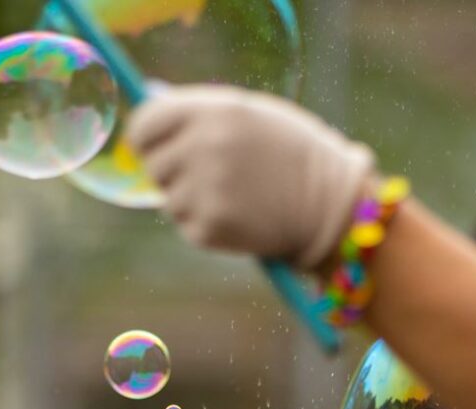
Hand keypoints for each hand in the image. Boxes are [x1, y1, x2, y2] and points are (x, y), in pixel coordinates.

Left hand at [127, 86, 378, 269]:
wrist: (330, 204)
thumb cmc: (290, 153)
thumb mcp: (250, 114)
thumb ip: (199, 112)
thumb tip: (146, 112)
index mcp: (214, 111)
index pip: (145, 124)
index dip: (147, 136)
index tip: (155, 145)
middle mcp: (205, 148)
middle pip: (152, 164)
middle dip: (172, 170)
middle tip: (212, 174)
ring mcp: (206, 191)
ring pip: (169, 198)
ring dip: (191, 199)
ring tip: (235, 193)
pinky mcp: (209, 229)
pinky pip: (187, 225)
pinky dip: (205, 224)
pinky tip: (240, 215)